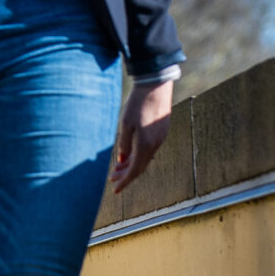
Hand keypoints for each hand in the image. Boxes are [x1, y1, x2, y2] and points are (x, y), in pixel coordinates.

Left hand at [111, 78, 173, 194]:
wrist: (155, 85)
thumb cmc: (137, 104)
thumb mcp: (125, 125)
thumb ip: (124, 144)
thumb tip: (122, 160)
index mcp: (145, 145)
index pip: (134, 171)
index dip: (124, 182)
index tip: (115, 190)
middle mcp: (155, 145)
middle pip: (140, 166)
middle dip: (126, 174)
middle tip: (112, 178)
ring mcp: (160, 138)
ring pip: (145, 158)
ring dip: (131, 164)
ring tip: (118, 167)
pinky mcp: (161, 131)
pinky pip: (149, 150)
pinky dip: (138, 155)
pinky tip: (130, 153)